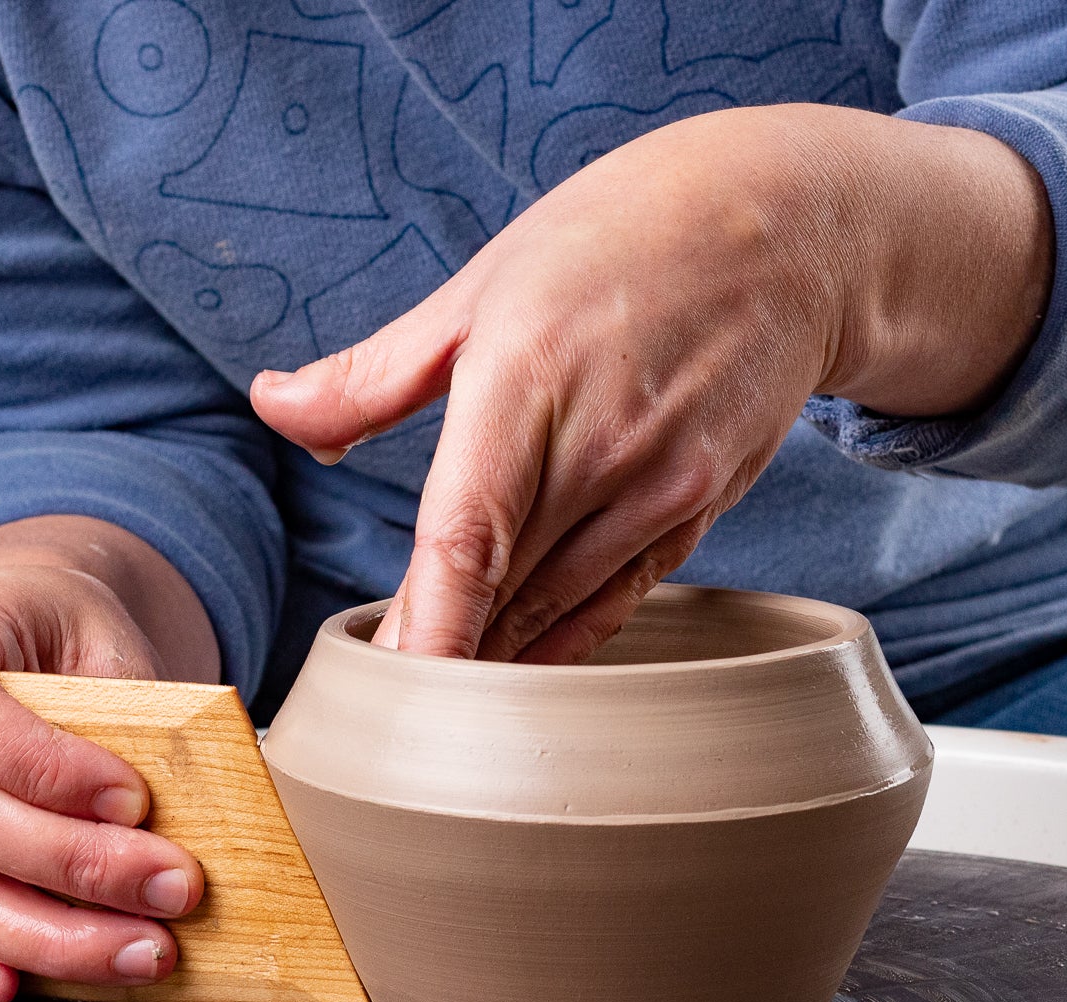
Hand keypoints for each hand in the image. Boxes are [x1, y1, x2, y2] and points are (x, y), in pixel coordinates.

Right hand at [0, 516, 219, 1001]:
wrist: (23, 627)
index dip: (44, 769)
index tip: (135, 798)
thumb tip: (187, 808)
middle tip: (174, 887)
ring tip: (144, 949)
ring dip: (50, 936)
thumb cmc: (64, 628)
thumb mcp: (106, 633)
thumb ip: (132, 706)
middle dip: (77, 867)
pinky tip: (21, 988)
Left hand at [252, 103, 1050, 661]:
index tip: (388, 691)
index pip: (467, 540)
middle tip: (386, 712)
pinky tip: (525, 670)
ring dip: (498, 658)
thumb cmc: (620, 236)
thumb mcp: (483, 283)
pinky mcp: (699, 506)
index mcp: (525, 383)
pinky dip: (567, 640)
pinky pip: (621, 596)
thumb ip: (374, 371)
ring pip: (560, 605)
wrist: (792, 224)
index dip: (429, 628)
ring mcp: (661, 485)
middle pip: (506, 591)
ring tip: (440, 702)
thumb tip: (274, 407)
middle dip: (444, 657)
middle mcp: (600, 449)